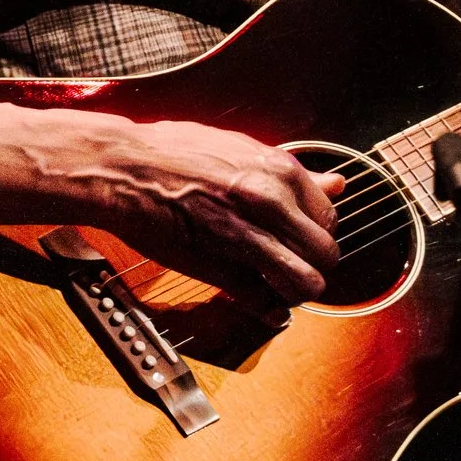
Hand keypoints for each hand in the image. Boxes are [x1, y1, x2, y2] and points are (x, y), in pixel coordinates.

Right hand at [79, 118, 343, 325]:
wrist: (124, 167)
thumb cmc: (174, 153)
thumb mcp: (241, 149)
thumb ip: (292, 173)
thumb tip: (336, 183)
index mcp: (280, 171)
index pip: (329, 217)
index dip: (317, 233)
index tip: (303, 239)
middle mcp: (272, 203)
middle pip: (326, 253)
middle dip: (314, 264)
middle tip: (295, 265)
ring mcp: (247, 238)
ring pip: (306, 282)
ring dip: (297, 290)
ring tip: (280, 286)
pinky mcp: (218, 268)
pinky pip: (263, 302)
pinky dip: (269, 311)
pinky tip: (265, 308)